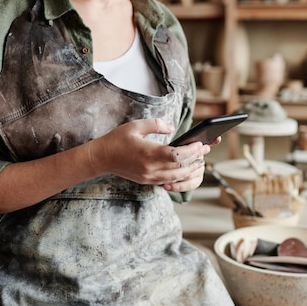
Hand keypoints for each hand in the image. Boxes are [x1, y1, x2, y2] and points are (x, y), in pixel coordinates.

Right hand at [90, 118, 210, 189]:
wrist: (101, 158)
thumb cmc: (118, 139)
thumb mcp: (136, 126)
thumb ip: (156, 124)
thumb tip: (172, 127)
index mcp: (149, 153)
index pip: (177, 156)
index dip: (192, 151)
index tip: (201, 144)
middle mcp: (151, 168)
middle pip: (180, 168)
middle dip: (195, 159)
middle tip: (205, 150)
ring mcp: (149, 177)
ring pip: (176, 177)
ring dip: (190, 169)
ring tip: (199, 160)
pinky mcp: (147, 181)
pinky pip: (168, 181)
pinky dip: (179, 176)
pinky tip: (185, 169)